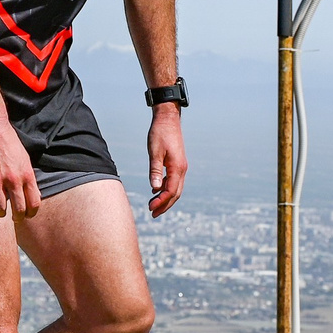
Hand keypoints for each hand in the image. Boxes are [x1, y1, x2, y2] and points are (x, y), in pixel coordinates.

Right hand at [0, 109, 41, 217]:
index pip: (34, 203)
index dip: (31, 213)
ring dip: (1, 213)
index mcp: (27, 175)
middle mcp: (13, 180)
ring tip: (0, 211)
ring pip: (0, 210)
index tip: (27, 214)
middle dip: (18, 218)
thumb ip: (28, 178)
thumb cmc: (9, 142)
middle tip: (15, 218)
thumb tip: (33, 195)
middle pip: (19, 210)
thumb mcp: (25, 159)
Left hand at [146, 103, 187, 217]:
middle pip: (175, 193)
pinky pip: (173, 180)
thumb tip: (154, 188)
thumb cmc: (160, 133)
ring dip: (165, 198)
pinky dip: (165, 188)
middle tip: (153, 214)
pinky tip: (155, 190)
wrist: (168, 119)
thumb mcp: (154, 152)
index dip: (161, 201)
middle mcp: (182, 169)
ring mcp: (180, 166)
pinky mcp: (177, 163)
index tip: (150, 208)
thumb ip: (155, 170)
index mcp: (177, 167)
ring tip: (153, 205)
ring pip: (175, 188)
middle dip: (165, 205)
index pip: (171, 191)